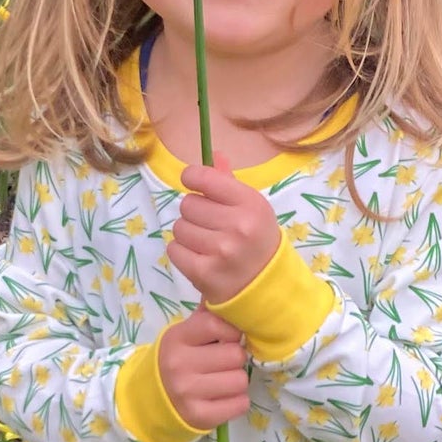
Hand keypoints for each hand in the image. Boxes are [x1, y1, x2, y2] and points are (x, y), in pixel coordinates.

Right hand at [157, 306, 249, 430]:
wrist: (150, 400)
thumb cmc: (178, 360)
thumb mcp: (184, 335)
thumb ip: (207, 316)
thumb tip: (230, 286)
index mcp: (178, 339)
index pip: (217, 324)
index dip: (230, 332)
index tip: (226, 339)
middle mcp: (180, 365)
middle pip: (235, 355)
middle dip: (235, 360)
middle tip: (223, 364)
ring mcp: (188, 392)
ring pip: (240, 381)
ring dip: (237, 382)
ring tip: (222, 381)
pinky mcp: (199, 416)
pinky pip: (240, 404)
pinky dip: (236, 402)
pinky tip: (222, 398)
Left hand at [168, 153, 282, 305]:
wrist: (267, 286)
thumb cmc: (257, 241)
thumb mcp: (252, 209)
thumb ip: (229, 183)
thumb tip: (213, 155)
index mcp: (250, 203)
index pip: (204, 177)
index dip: (192, 178)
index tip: (193, 183)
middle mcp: (238, 226)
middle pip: (188, 204)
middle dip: (194, 213)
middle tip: (209, 225)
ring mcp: (221, 251)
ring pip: (179, 227)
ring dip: (187, 234)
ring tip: (205, 243)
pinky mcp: (204, 273)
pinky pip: (174, 250)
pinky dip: (182, 253)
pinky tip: (199, 257)